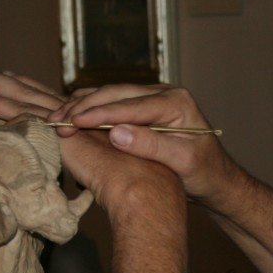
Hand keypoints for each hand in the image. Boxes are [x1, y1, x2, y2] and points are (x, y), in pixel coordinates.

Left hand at [0, 69, 182, 217]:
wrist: (137, 182)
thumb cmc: (130, 185)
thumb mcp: (103, 173)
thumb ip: (89, 169)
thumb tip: (85, 182)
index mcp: (82, 123)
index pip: (49, 101)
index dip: (29, 88)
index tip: (13, 79)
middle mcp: (69, 115)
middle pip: (30, 91)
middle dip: (3, 80)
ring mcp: (59, 120)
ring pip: (17, 96)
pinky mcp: (51, 129)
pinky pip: (12, 111)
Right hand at [45, 84, 238, 204]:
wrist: (216, 178)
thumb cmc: (204, 173)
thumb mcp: (182, 162)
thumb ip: (151, 145)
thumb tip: (116, 133)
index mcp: (176, 101)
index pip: (131, 104)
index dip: (99, 113)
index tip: (74, 122)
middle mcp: (164, 94)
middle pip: (116, 94)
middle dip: (84, 107)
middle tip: (56, 121)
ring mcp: (152, 99)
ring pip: (110, 96)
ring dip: (82, 106)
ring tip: (56, 119)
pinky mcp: (143, 109)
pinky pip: (112, 105)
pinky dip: (90, 111)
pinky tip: (70, 119)